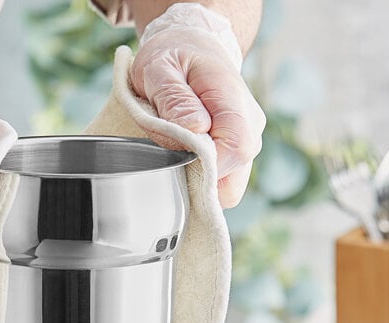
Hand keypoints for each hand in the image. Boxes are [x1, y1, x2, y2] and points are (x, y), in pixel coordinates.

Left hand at [130, 27, 265, 207]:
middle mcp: (250, 125)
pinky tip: (182, 164)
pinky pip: (222, 183)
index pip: (235, 149)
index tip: (175, 161)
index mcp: (233, 101)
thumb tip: (196, 128)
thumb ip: (174, 98)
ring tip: (174, 158)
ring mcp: (247, 141)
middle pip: (232, 178)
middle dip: (196, 182)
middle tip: (167, 161)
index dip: (205, 167)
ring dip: (198, 185)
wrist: (191, 47)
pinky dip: (201, 183)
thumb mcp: (160, 68)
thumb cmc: (173, 57)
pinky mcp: (237, 153)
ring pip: (228, 188)